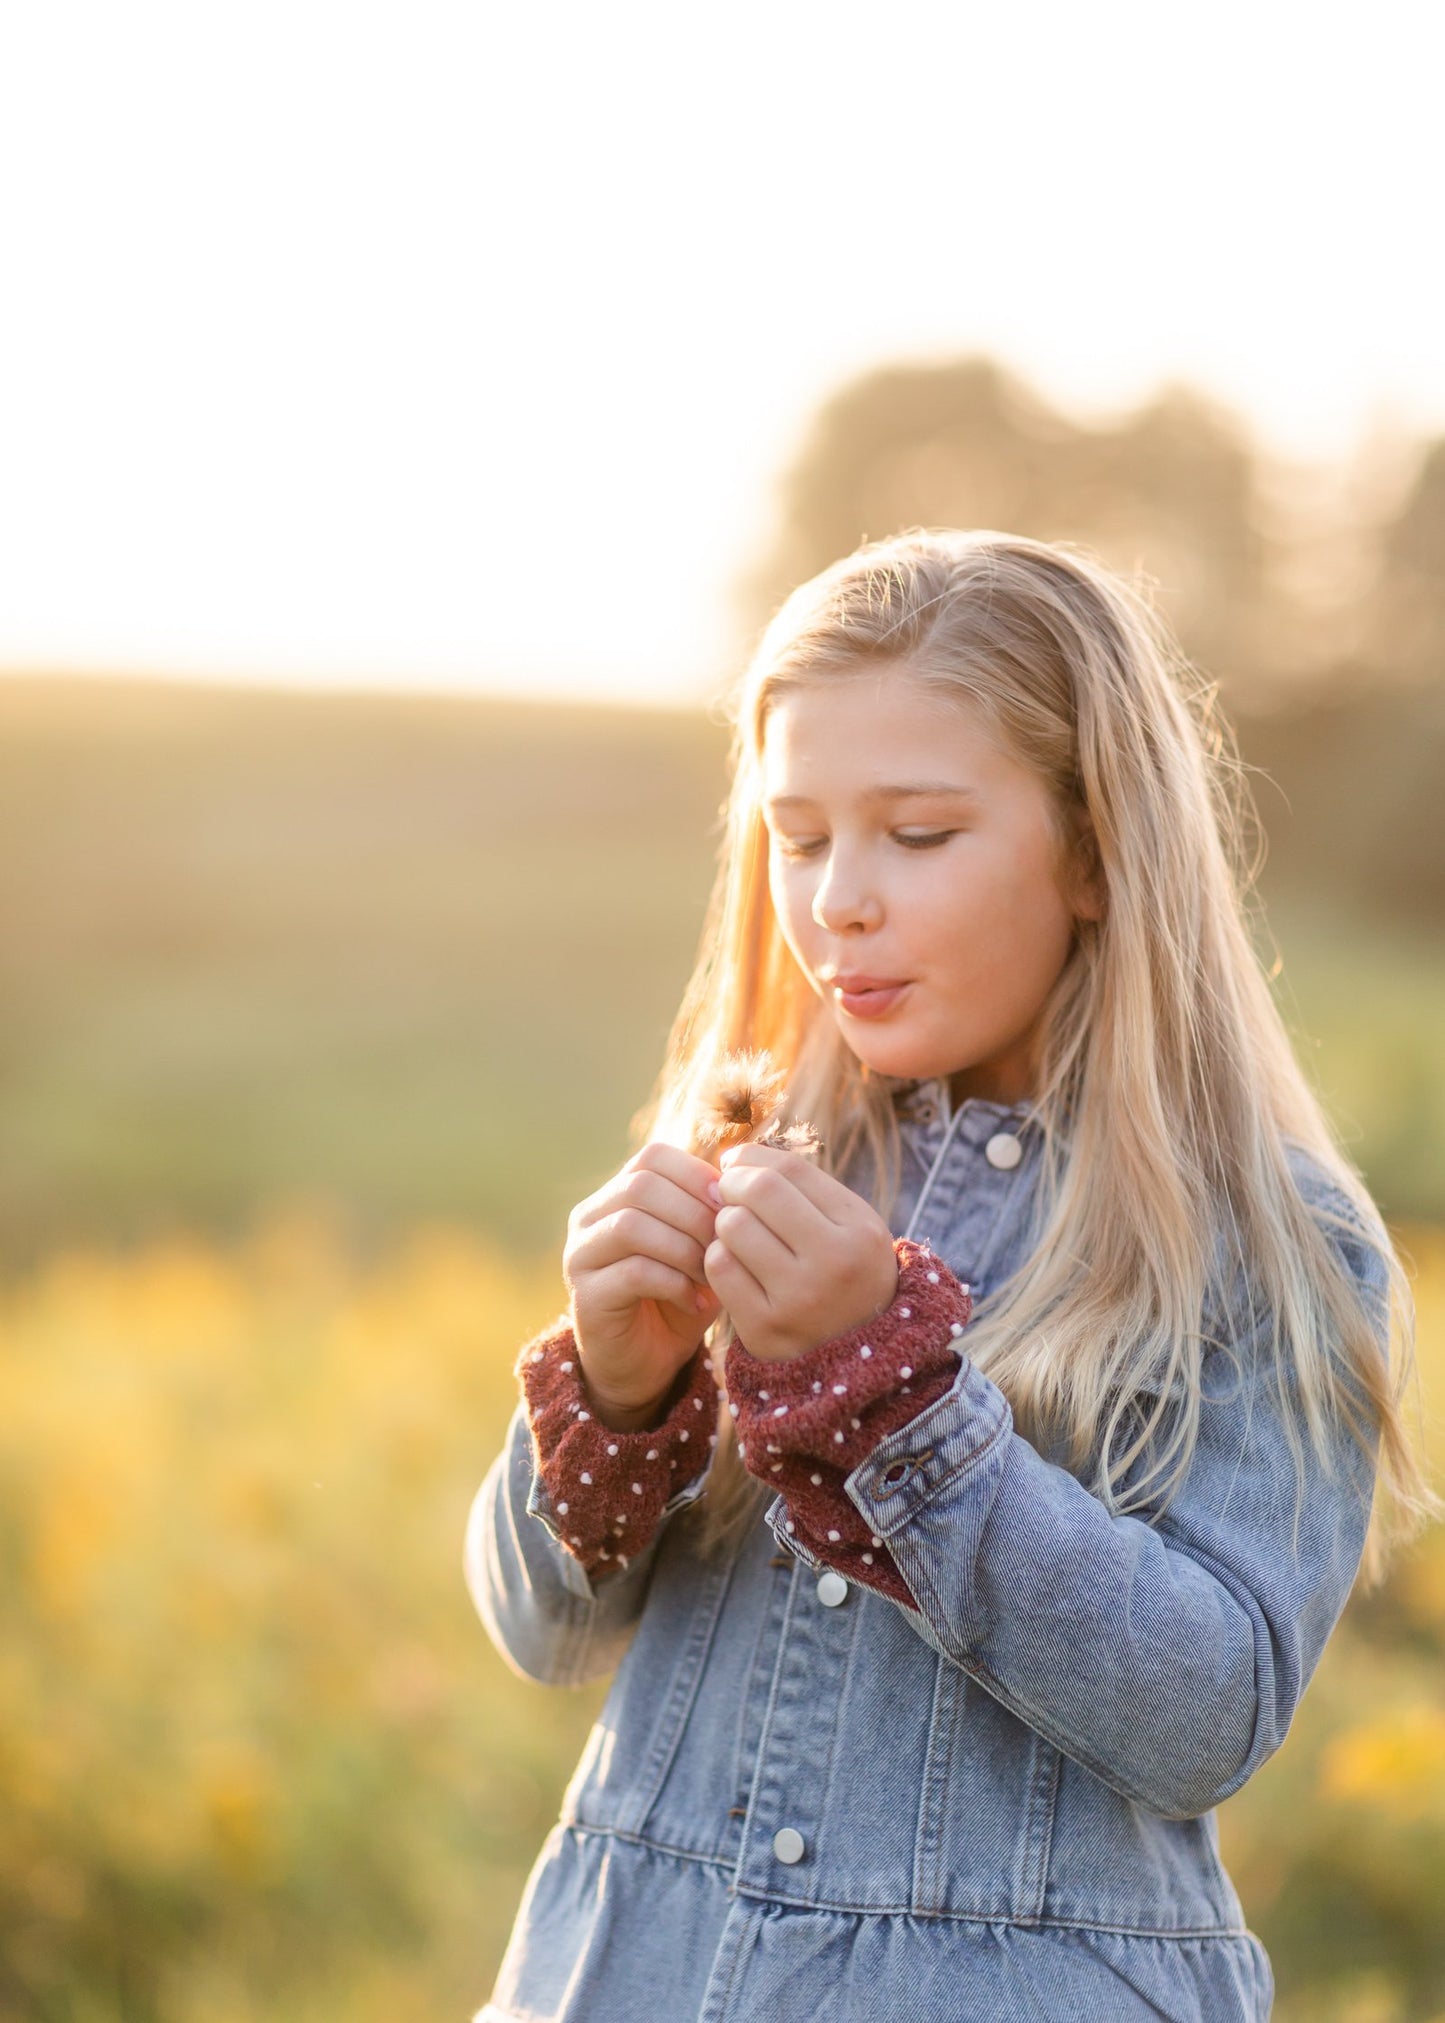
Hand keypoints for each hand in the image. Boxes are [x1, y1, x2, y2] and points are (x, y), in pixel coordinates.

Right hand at [563, 1141, 722, 1428]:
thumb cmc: (678, 1295)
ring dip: (683, 1248)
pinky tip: (694, 1301)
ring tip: (711, 1274)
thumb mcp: (698, 1246)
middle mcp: (589, 1218)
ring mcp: (580, 1255)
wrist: (646, 1362)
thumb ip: (708, 1212)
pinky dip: (674, 1283)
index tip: (731, 1204)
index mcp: (616, 1195)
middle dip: (693, 1212)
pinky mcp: (585, 1296)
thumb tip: (735, 1182)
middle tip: (725, 1243)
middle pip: (640, 1186)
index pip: (652, 1157)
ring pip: (631, 1225)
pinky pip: (633, 1272)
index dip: (695, 1174)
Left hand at [704, 1141, 898, 1362]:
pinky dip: (719, 1259)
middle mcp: (833, 1264)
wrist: (858, 1358)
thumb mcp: (850, 1226)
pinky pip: (719, 1268)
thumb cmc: (845, 1274)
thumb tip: (735, 1157)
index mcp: (859, 1230)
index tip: (735, 1164)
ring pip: (731, 1226)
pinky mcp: (764, 1328)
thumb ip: (803, 1187)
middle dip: (732, 1186)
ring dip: (725, 1224)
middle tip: (729, 1195)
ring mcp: (798, 1300)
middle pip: (757, 1191)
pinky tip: (735, 1265)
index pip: (789, 1170)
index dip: (751, 1158)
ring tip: (738, 1235)